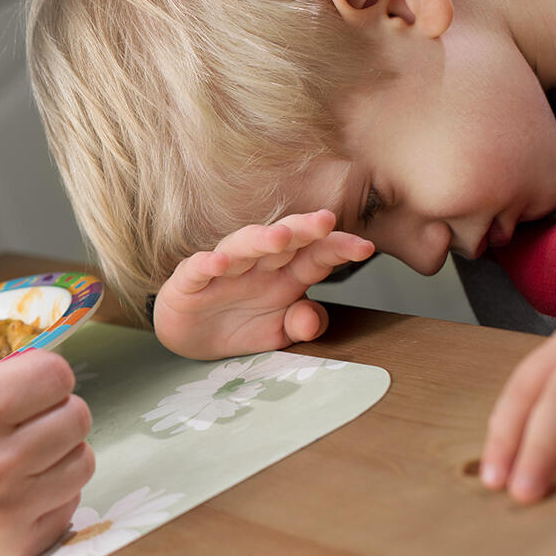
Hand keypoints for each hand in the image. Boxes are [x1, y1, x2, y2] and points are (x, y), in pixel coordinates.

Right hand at [0, 350, 94, 555]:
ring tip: (21, 451)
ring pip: (82, 463)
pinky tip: (13, 488)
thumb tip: (32, 374)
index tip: (27, 382)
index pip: (56, 377)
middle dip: (53, 408)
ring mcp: (5, 517)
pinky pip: (66, 506)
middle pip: (77, 418)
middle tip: (24, 416)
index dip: (42, 373)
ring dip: (57, 451)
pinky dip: (48, 492)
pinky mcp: (13, 550)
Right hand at [153, 210, 374, 359]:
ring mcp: (224, 270)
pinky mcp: (189, 281)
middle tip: (326, 220)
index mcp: (286, 275)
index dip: (339, 247)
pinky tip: (218, 263)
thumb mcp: (280, 333)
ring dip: (260, 239)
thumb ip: (304, 325)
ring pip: (242, 247)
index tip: (365, 247)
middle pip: (284, 241)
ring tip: (279, 237)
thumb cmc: (241, 325)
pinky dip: (207, 264)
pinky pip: (198, 269)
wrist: (192, 336)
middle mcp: (258, 265)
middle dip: (305, 229)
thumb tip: (312, 318)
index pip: (317, 255)